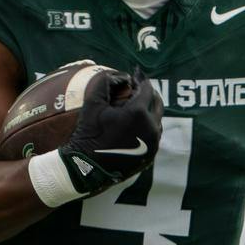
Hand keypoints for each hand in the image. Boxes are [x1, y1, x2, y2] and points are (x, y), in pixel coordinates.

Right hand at [60, 65, 162, 197]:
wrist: (87, 168)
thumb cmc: (89, 134)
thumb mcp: (93, 103)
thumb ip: (106, 81)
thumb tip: (122, 76)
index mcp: (138, 113)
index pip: (147, 88)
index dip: (140, 79)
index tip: (133, 76)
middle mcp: (151, 128)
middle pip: (157, 103)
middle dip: (148, 94)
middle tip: (137, 89)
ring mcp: (153, 144)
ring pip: (157, 120)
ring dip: (148, 111)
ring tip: (135, 107)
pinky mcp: (151, 155)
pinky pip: (153, 135)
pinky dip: (147, 127)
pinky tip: (135, 126)